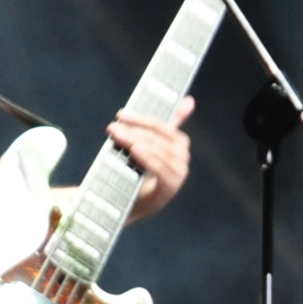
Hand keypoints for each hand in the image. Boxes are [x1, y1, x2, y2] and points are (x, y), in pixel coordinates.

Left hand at [110, 96, 194, 222]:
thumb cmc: (139, 171)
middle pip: (158, 138)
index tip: (120, 114)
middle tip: (112, 127)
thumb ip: (163, 124)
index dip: (141, 118)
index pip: (162, 126)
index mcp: (180, 143)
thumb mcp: (149, 145)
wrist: (132, 203)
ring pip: (157, 151)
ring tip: (117, 136)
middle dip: (134, 131)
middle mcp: (183, 157)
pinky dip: (147, 158)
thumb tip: (190, 100)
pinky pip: (160, 169)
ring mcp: (179, 173)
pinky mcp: (171, 188)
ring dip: (135, 141)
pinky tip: (134, 150)